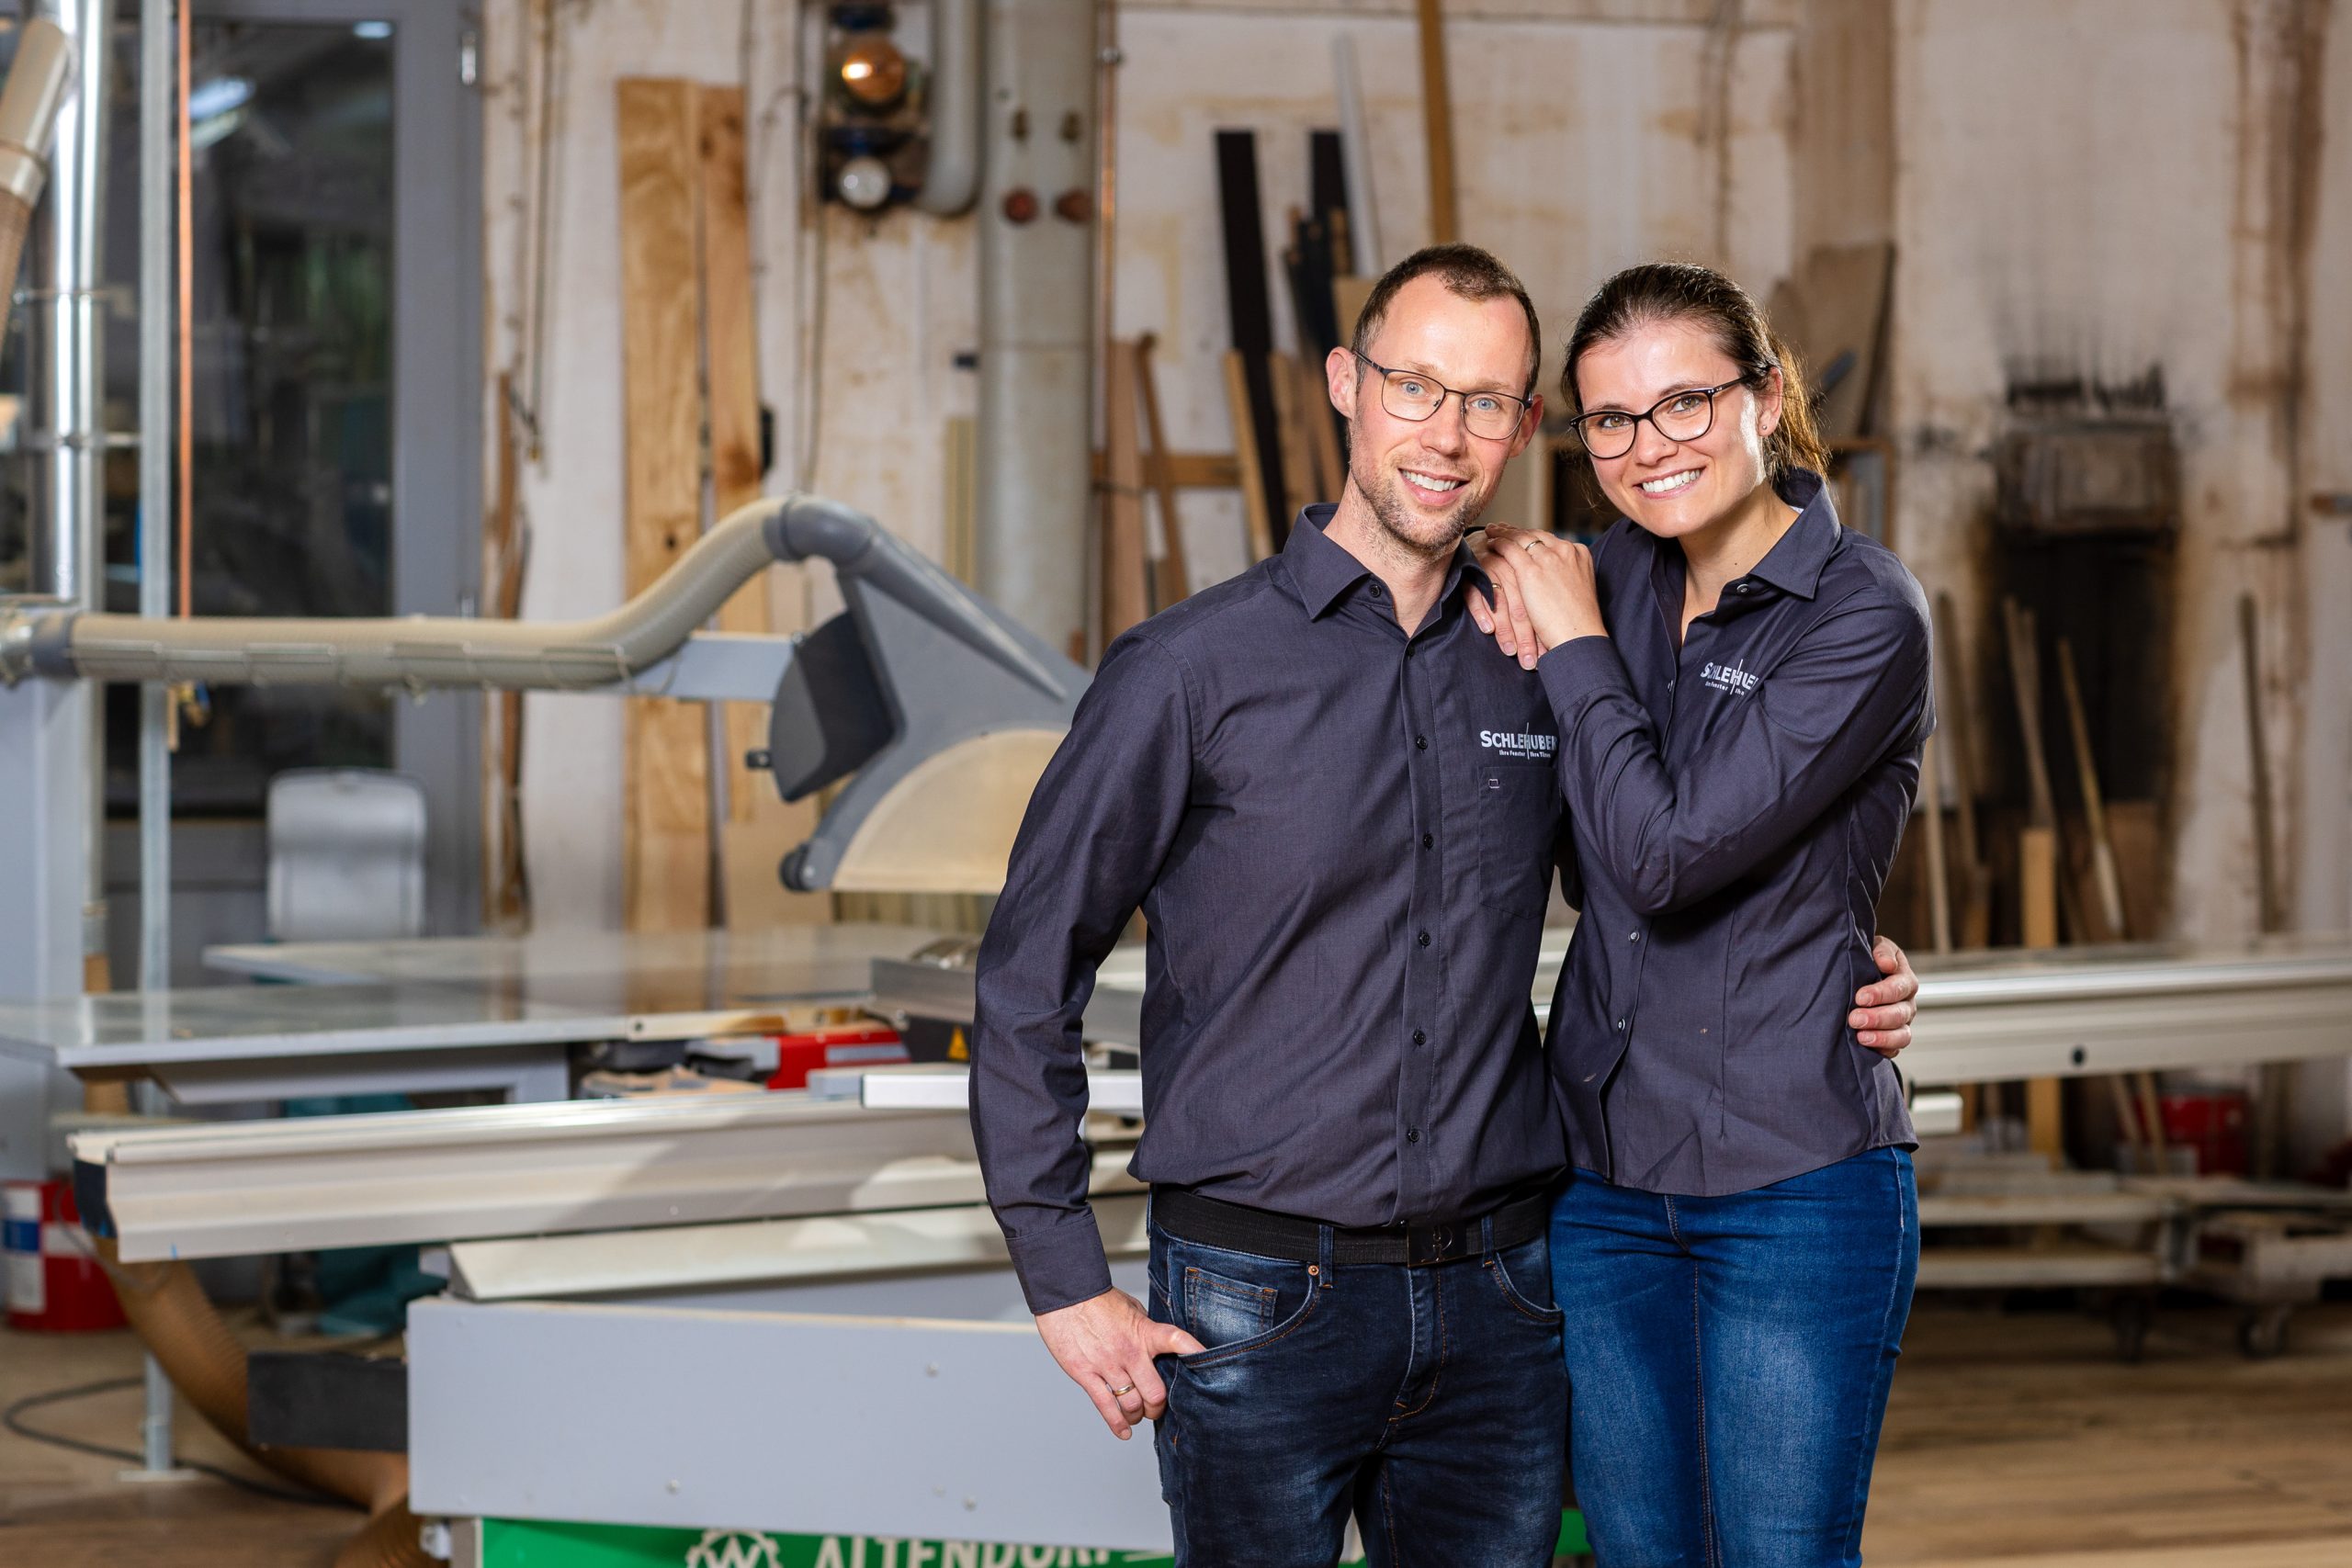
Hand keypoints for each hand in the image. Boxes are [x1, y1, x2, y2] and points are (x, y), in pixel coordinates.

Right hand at [1034, 1287, 1203, 1439]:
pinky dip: (1116, 1423)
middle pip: (1155, 1393)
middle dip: (1158, 1407)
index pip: (1177, 1342)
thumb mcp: (1133, 1309)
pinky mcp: (1085, 1374)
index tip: (1209, 1366)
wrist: (1065, 1294)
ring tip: (1136, 1414)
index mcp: (1145, 1332)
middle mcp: (1129, 1352)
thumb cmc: (1098, 1300)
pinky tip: (1124, 1431)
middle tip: (1155, 1408)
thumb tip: (1159, 1347)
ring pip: (1131, 1405)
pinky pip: (1105, 1406)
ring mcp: (1107, 1365)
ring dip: (1137, 1415)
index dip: (1195, 1354)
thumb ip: (1147, 1331)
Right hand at [1467, 527, 1543, 667]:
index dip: (1544, 631)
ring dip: (1506, 630)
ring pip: (1501, 603)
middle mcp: (1516, 571)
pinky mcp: (1474, 571)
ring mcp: (1495, 569)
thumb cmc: (1513, 569)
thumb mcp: (1532, 580)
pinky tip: (1487, 629)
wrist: (1487, 542)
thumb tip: (1557, 636)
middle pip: (1523, 607)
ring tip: (1511, 652)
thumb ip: (1544, 598)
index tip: (1548, 656)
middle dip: (1528, 638)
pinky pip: (1476, 593)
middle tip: (1530, 662)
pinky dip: (1482, 611)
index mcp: (1535, 571)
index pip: (1541, 606)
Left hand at [1468, 526, 1605, 667]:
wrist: (1579, 636)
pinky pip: (1509, 549)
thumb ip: (1567, 578)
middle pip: (1536, 536)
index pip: (1552, 541)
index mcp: (1580, 554)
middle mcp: (1565, 551)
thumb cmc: (1579, 623)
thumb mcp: (1578, 591)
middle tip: (1504, 528)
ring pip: (1521, 538)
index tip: (1523, 536)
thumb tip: (1555, 580)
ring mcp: (1548, 558)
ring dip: (1505, 532)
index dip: (1534, 538)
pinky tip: (1490, 543)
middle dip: (1518, 531)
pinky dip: (1498, 543)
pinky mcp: (1531, 570)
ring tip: (1492, 530)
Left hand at [1851, 935, 1918, 1057]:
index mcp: (1904, 979)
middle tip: (1854, 1019)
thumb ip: (1881, 951)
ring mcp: (1902, 1023)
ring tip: (1861, 1037)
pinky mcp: (1893, 1038)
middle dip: (1877, 1018)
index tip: (1860, 997)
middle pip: (1900, 1014)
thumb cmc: (1866, 959)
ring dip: (1882, 1038)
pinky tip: (1866, 1049)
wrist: (1857, 975)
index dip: (1881, 993)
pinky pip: (1895, 1049)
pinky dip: (1883, 1050)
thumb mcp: (1874, 946)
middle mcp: (1907, 1003)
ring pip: (1902, 1035)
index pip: (1899, 987)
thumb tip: (1887, 964)